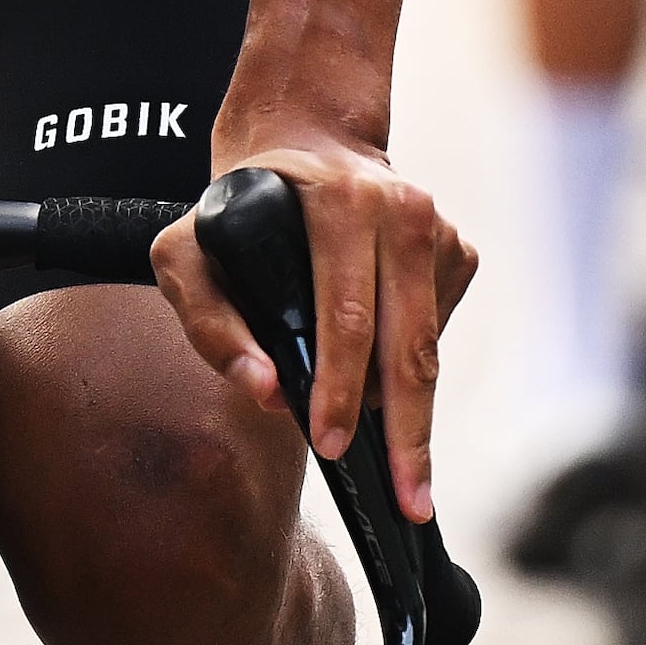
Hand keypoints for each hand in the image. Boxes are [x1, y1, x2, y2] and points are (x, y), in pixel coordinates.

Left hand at [160, 101, 475, 522]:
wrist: (304, 143)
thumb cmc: (236, 212)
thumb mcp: (187, 252)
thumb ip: (209, 322)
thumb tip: (266, 390)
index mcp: (340, 201)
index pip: (347, 315)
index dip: (342, 388)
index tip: (334, 446)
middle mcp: (400, 208)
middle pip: (409, 344)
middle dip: (409, 432)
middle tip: (410, 501)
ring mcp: (439, 227)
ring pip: (430, 345)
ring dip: (404, 405)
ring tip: (379, 443)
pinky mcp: (458, 248)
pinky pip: (439, 330)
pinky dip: (408, 361)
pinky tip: (374, 356)